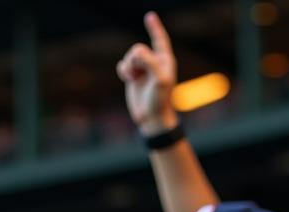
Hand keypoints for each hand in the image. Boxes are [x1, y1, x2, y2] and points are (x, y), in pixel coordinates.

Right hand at [116, 11, 178, 133]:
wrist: (151, 118)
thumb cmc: (159, 100)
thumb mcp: (160, 80)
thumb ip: (150, 62)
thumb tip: (137, 52)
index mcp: (165, 61)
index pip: (160, 40)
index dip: (155, 28)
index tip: (150, 16)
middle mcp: (154, 63)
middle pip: (138, 48)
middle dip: (135, 60)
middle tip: (138, 74)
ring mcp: (143, 69)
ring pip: (130, 56)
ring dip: (129, 66)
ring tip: (133, 78)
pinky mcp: (133, 76)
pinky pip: (123, 64)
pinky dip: (123, 71)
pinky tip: (128, 79)